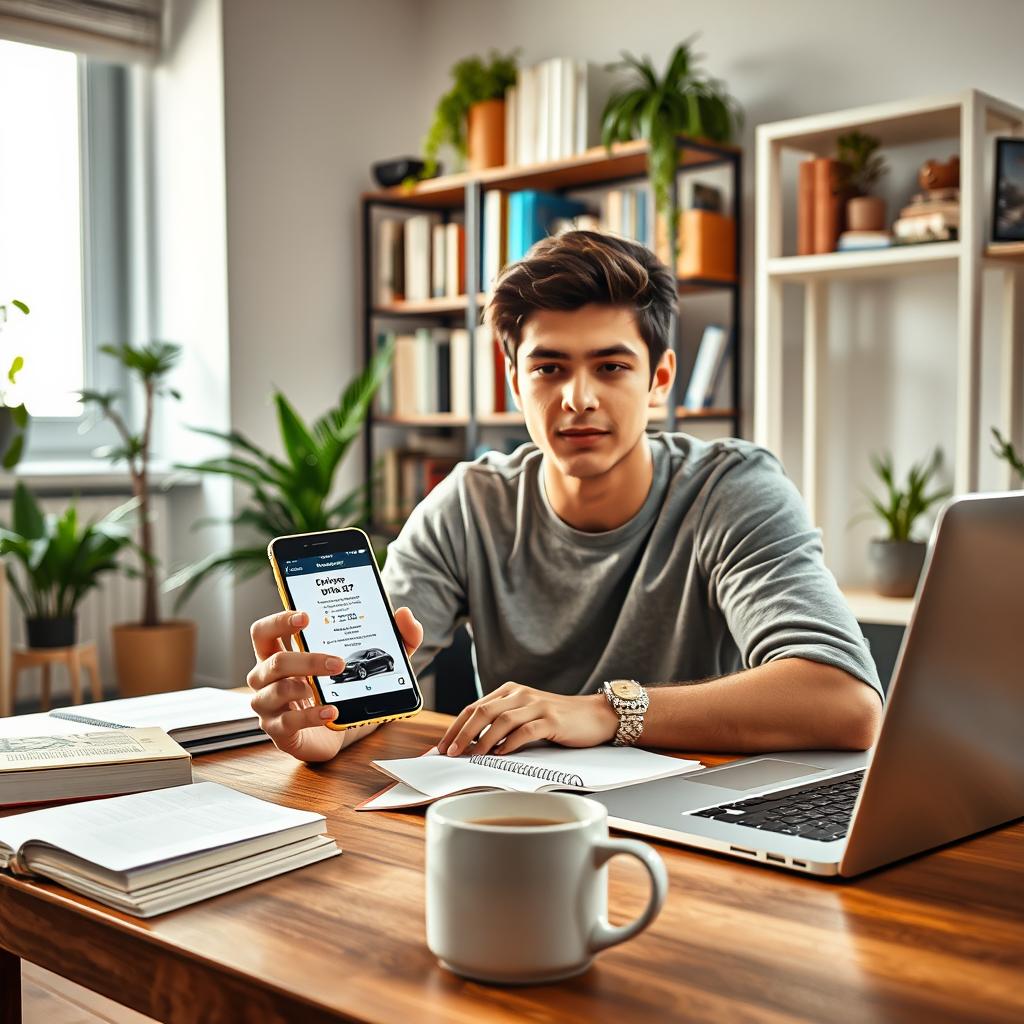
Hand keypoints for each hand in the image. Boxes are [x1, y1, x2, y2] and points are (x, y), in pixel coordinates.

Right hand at [247, 606, 422, 762]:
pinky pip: (288, 722)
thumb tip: (405, 615)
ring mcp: (270, 705)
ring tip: (329, 687)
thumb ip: (396, 637)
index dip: (279, 621)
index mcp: (281, 652)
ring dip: (305, 686)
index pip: (265, 631)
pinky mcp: (279, 731)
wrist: (344, 731)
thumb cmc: (347, 688)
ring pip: (276, 690)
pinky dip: (311, 716)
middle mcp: (268, 677)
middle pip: (272, 660)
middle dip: (306, 659)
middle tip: (338, 662)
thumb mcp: (375, 661)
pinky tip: (331, 711)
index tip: (306, 616)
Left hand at [437, 682, 618, 756]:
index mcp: (510, 691)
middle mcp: (520, 694)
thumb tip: (471, 747)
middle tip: (449, 752)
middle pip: (482, 711)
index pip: (474, 707)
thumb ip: (502, 725)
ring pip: (500, 720)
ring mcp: (536, 705)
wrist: (595, 715)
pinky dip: (509, 744)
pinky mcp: (551, 719)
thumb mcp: (526, 716)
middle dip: (462, 733)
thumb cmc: (557, 720)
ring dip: (481, 740)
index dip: (455, 727)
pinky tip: (500, 755)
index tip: (441, 746)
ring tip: (470, 756)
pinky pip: (524, 731)